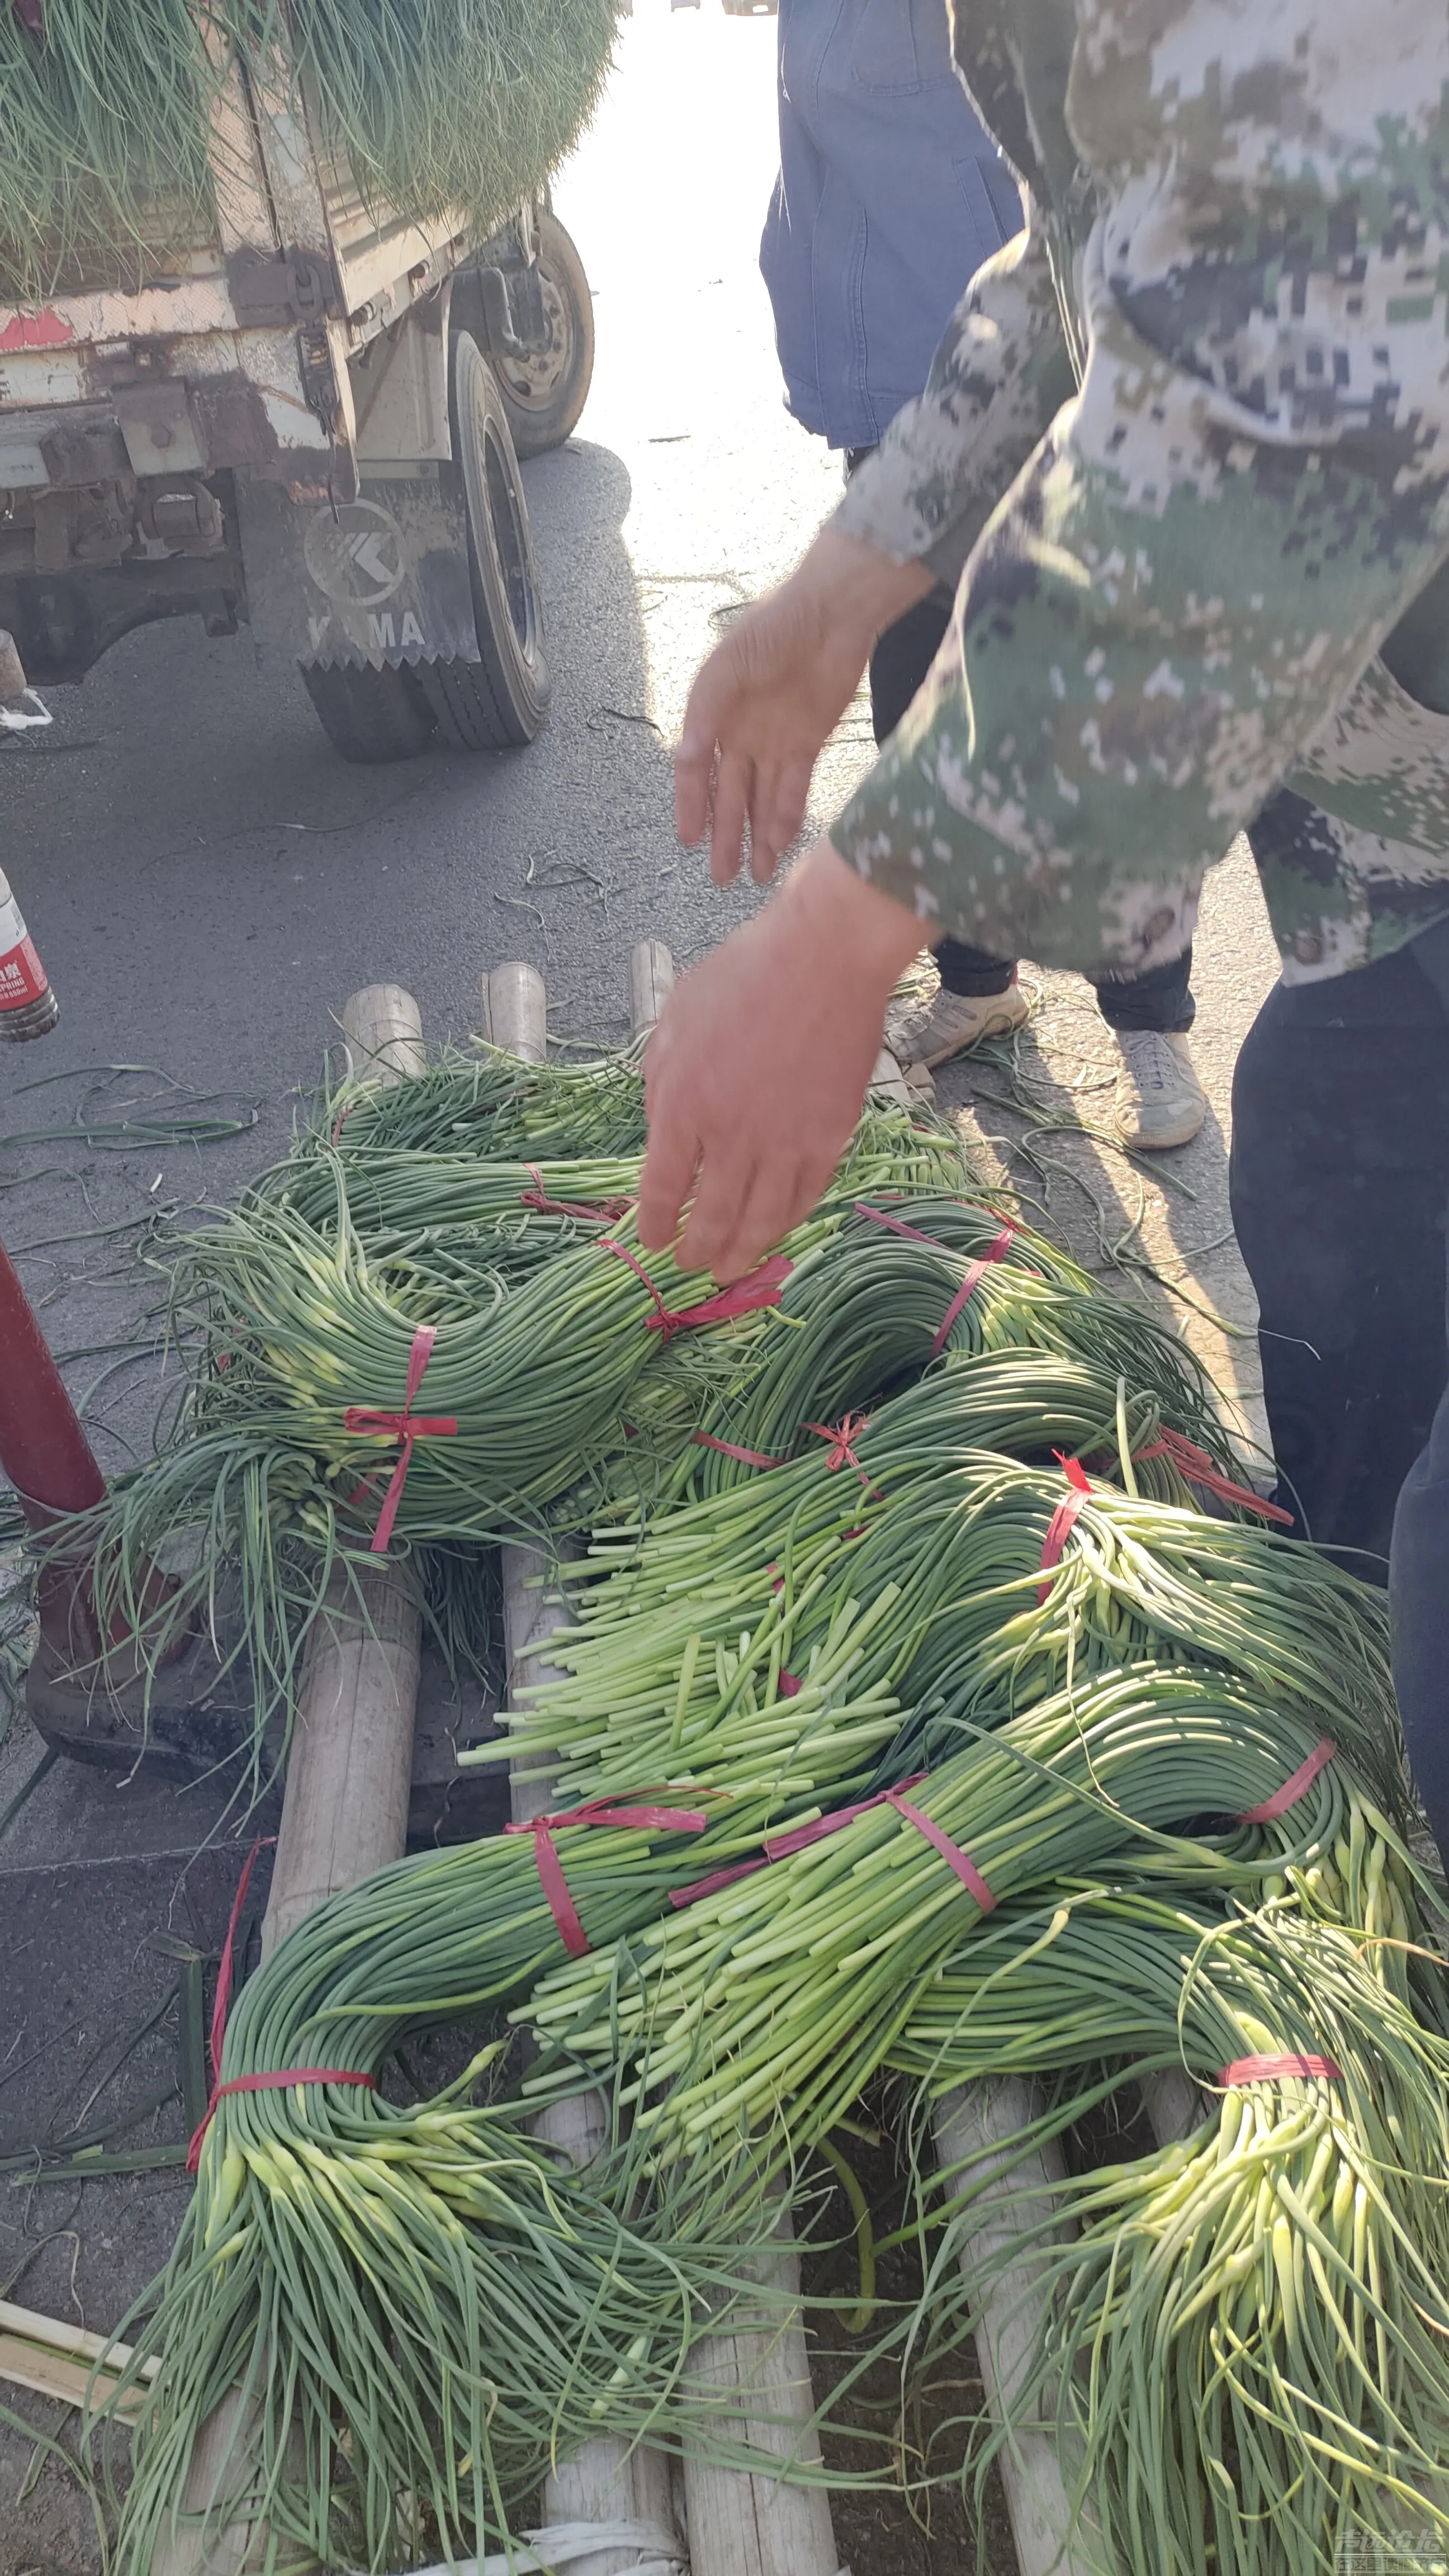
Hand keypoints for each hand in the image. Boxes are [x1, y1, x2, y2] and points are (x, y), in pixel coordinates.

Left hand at [639, 840, 924, 1279]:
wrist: (823, 960)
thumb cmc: (743, 977)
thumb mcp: (675, 1021)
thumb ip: (661, 1081)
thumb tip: (661, 1129)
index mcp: (683, 1104)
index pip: (661, 1187)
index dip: (655, 1224)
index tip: (653, 1240)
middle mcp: (731, 1135)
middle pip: (711, 1217)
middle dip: (697, 1251)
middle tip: (691, 1266)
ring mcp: (784, 1142)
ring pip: (761, 1220)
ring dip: (742, 1253)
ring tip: (729, 1270)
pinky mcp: (829, 1139)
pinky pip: (805, 1198)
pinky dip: (787, 1222)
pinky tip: (775, 1231)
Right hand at [675, 528, 931, 887]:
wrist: (831, 614)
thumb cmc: (772, 629)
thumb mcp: (728, 666)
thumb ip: (706, 711)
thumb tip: (685, 757)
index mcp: (715, 717)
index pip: (698, 774)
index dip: (691, 807)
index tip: (687, 841)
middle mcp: (742, 736)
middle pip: (730, 797)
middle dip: (725, 837)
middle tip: (722, 878)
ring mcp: (775, 742)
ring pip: (762, 800)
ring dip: (758, 836)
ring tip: (757, 875)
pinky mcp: (808, 743)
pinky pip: (795, 788)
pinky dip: (788, 815)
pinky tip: (782, 842)